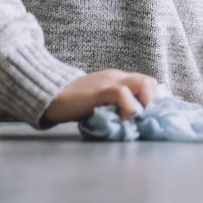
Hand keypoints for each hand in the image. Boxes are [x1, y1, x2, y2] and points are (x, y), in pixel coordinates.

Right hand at [42, 69, 158, 124]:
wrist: (49, 95)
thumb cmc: (72, 103)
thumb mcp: (98, 102)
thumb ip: (113, 107)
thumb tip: (131, 125)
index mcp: (117, 79)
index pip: (147, 83)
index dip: (153, 101)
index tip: (150, 118)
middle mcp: (117, 77)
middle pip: (149, 81)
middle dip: (153, 103)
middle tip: (145, 121)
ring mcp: (109, 81)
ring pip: (143, 83)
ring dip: (146, 104)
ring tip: (137, 120)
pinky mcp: (100, 90)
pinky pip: (123, 93)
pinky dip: (129, 108)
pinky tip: (123, 120)